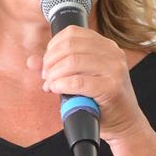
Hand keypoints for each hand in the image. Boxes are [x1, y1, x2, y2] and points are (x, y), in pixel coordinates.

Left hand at [29, 26, 147, 141]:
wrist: (125, 123)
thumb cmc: (101, 100)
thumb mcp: (81, 78)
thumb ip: (57, 67)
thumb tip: (31, 61)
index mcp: (106, 46)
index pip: (72, 33)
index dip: (53, 46)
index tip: (47, 63)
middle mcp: (113, 53)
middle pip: (69, 46)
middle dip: (50, 61)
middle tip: (46, 76)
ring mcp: (114, 69)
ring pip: (72, 62)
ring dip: (54, 74)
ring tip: (51, 85)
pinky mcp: (111, 87)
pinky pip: (78, 81)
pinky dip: (61, 85)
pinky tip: (57, 89)